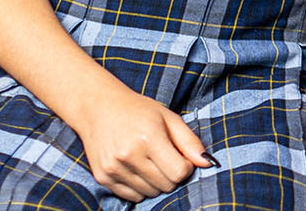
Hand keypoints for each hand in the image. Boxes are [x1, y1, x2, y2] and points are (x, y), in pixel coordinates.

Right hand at [70, 86, 210, 200]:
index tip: (182, 157)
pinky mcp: (103, 177)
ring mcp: (114, 168)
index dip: (186, 167)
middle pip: (166, 185)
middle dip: (172, 175)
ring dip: (156, 182)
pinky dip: (140, 187)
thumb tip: (207, 163)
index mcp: (149, 137)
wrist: (98, 108)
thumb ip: (189, 141)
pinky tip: (137, 168)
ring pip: (149, 193)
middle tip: (166, 158)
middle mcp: (129, 155)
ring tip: (150, 161)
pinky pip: (131, 196)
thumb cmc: (138, 110)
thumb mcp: (168, 117)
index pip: (179, 172)